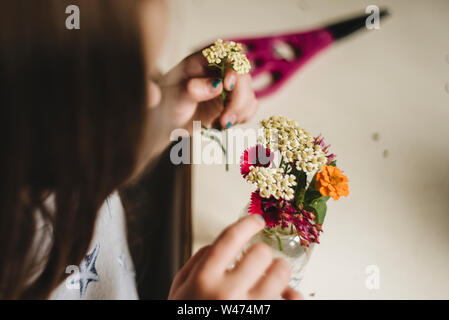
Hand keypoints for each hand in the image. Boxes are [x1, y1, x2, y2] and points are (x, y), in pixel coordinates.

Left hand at [152, 50, 258, 133]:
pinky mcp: (233, 102)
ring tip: (221, 125)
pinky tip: (225, 124)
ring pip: (248, 92)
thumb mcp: (172, 98)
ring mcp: (227, 86)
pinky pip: (249, 106)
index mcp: (199, 61)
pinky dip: (243, 116)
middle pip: (242, 74)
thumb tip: (216, 86)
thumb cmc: (164, 105)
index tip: (227, 86)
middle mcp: (216, 70)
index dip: (232, 65)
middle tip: (225, 119)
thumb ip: (191, 91)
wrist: (164, 122)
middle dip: (238, 98)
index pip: (224, 51)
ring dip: (240, 111)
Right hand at [168, 215, 302, 299]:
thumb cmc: (187, 317)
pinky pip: (294, 301)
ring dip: (279, 271)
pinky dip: (294, 296)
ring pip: (281, 273)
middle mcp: (227, 294)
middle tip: (261, 259)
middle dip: (262, 253)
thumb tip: (220, 243)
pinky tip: (287, 295)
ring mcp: (250, 311)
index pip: (231, 237)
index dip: (248, 223)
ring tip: (274, 275)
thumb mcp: (180, 289)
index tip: (256, 221)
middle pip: (260, 253)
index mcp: (203, 280)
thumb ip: (197, 262)